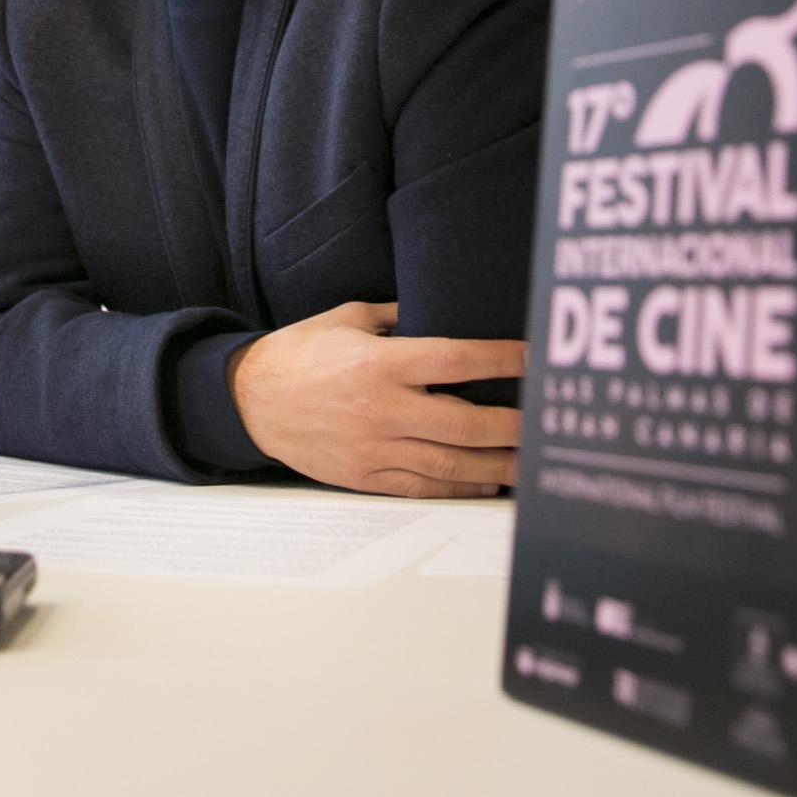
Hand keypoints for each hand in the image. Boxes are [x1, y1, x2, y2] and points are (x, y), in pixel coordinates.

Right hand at [227, 301, 523, 497]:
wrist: (248, 401)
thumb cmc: (299, 354)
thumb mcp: (346, 319)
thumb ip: (396, 316)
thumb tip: (438, 309)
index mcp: (378, 362)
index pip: (455, 360)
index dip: (501, 361)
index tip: (534, 361)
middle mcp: (381, 408)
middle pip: (465, 424)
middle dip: (514, 426)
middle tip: (548, 424)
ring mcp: (374, 448)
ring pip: (451, 464)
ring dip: (498, 465)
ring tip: (531, 463)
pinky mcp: (366, 476)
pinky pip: (423, 488)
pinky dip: (459, 488)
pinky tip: (485, 482)